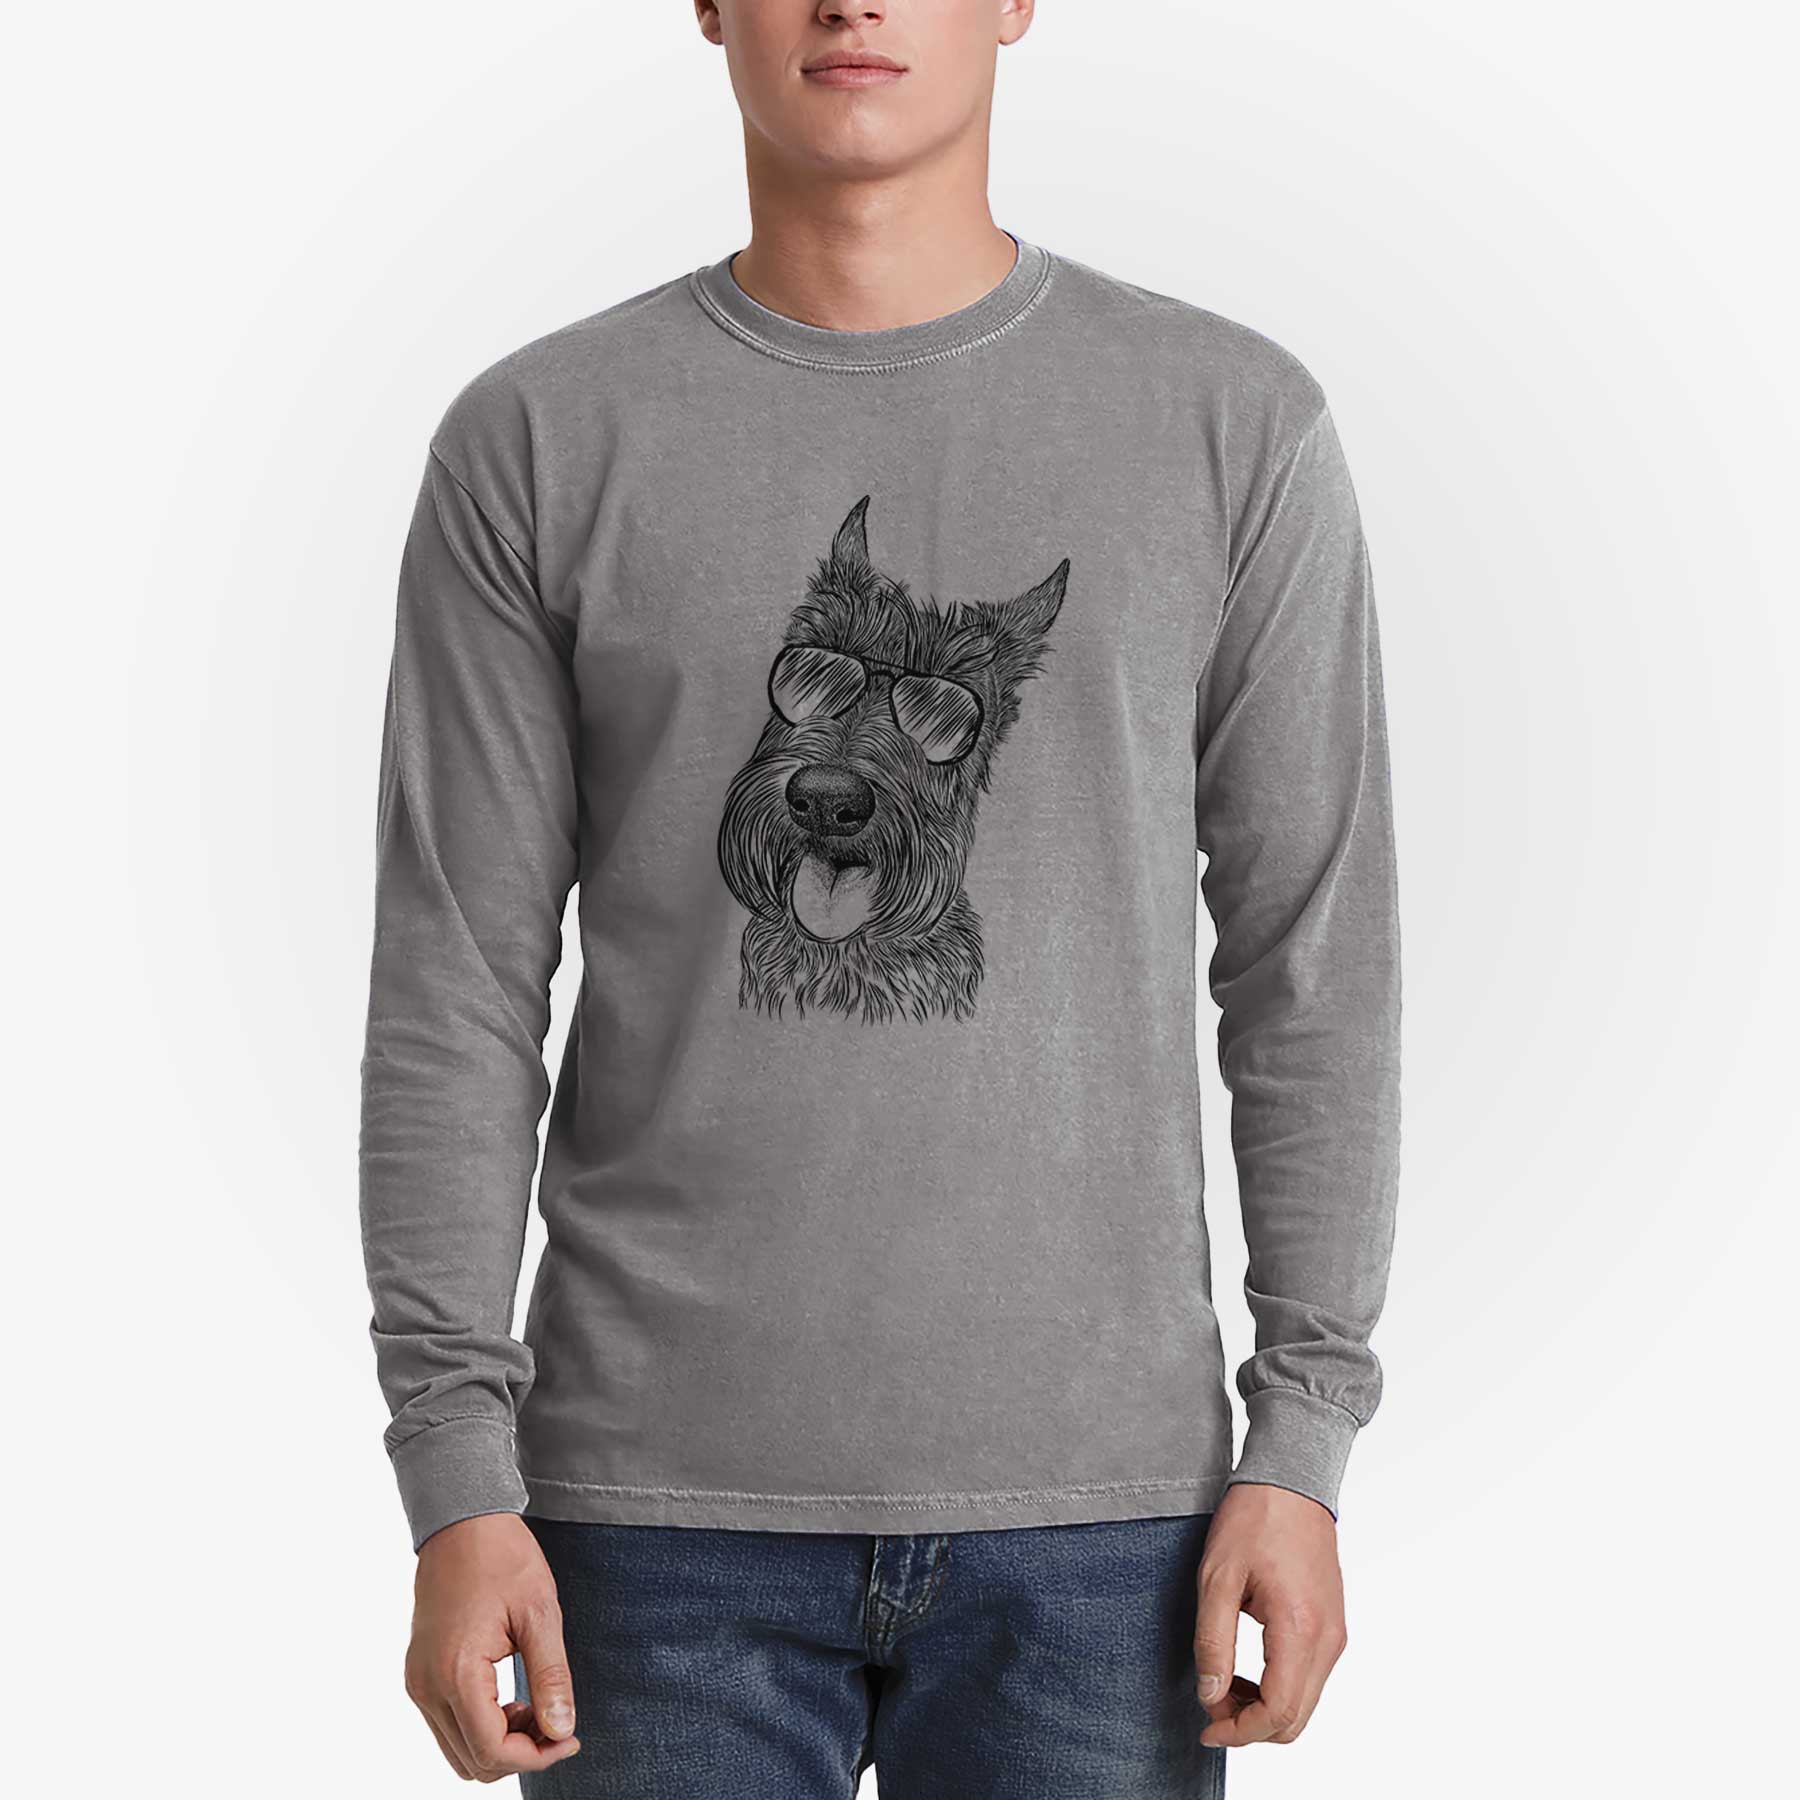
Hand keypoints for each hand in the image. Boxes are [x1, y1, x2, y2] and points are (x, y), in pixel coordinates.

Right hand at [404, 1513, 581, 1781]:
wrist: (462, 1522)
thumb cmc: (504, 1558)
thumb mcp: (540, 1614)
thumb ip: (551, 1677)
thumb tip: (563, 1730)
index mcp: (456, 1672)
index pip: (491, 1750)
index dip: (536, 1757)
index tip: (570, 1738)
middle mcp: (427, 1686)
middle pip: (472, 1761)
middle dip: (520, 1754)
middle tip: (558, 1722)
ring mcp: (418, 1682)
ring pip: (458, 1751)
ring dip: (500, 1744)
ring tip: (535, 1707)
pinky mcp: (419, 1675)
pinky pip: (448, 1726)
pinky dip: (481, 1727)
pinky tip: (511, 1698)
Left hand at [1193, 1483, 1347, 1747]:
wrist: (1291, 1481)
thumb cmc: (1253, 1519)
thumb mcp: (1217, 1578)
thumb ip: (1213, 1642)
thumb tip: (1210, 1695)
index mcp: (1300, 1628)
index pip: (1278, 1712)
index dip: (1240, 1731)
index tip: (1207, 1727)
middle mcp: (1328, 1639)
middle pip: (1296, 1719)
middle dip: (1250, 1726)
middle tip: (1209, 1706)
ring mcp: (1336, 1633)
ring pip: (1304, 1703)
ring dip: (1264, 1708)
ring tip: (1223, 1683)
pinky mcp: (1333, 1625)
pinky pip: (1310, 1678)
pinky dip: (1279, 1688)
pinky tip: (1246, 1669)